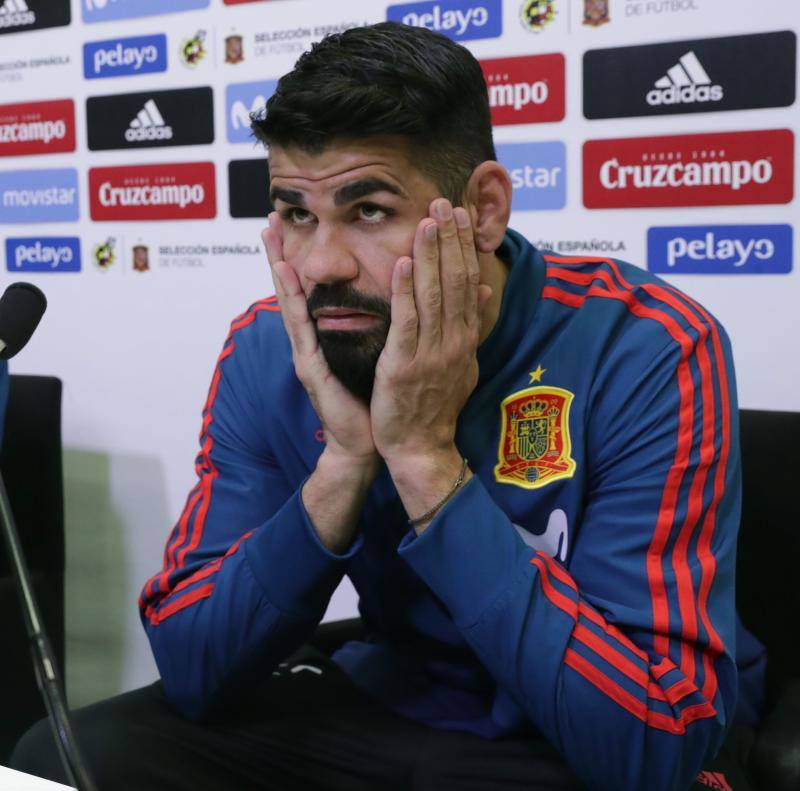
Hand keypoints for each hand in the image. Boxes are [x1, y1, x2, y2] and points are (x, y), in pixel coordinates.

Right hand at [262, 214, 377, 466]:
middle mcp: (312, 342)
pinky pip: (302, 329)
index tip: (296, 228)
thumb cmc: (372, 401)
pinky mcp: (311, 369)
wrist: (366, 443)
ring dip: (279, 268)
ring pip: (291, 303)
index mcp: (327, 338)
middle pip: (294, 291)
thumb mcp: (374, 356)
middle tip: (270, 219)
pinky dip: (293, 301)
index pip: (313, 292)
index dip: (302, 261)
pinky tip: (286, 276)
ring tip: (269, 236)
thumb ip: (375, 329)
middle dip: (280, 255)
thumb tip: (394, 299)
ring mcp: (307, 355)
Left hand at [370, 199, 490, 469]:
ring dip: (431, 255)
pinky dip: (407, 291)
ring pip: (435, 295)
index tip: (460, 215)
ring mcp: (431, 353)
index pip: (468, 282)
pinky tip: (405, 262)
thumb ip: (468, 326)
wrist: (422, 446)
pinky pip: (408, 322)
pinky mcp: (405, 365)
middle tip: (445, 202)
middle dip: (450, 240)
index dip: (464, 246)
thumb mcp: (462, 364)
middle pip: (456, 280)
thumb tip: (482, 290)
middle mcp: (453, 341)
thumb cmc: (435, 405)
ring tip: (428, 220)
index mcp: (465, 339)